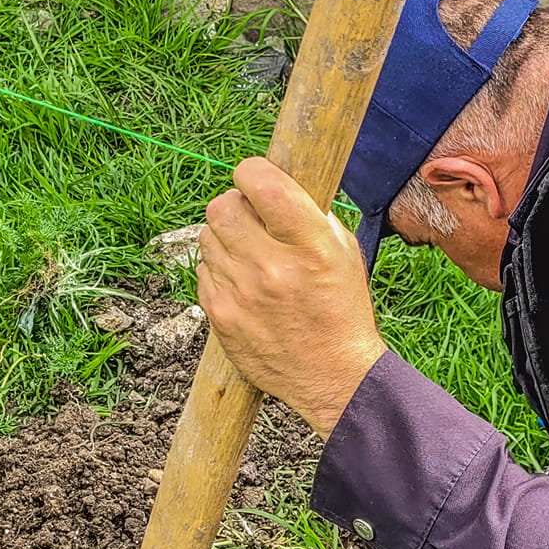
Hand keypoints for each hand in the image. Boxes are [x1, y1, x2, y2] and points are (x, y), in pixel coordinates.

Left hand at [197, 157, 387, 437]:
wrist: (333, 376)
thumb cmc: (341, 308)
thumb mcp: (344, 252)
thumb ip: (310, 213)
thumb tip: (275, 180)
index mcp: (310, 246)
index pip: (261, 183)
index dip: (253, 172)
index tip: (257, 179)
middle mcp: (272, 267)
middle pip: (222, 206)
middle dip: (235, 204)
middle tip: (252, 218)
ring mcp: (241, 294)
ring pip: (207, 236)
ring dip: (226, 237)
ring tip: (251, 254)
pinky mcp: (220, 316)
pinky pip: (203, 270)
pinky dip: (220, 269)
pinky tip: (245, 283)